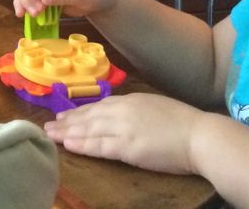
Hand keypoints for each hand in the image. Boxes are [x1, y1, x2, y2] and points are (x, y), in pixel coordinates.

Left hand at [46, 93, 211, 174]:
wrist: (200, 135)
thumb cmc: (185, 123)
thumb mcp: (156, 106)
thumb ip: (137, 109)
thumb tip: (124, 114)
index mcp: (130, 100)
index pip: (98, 105)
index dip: (79, 111)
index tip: (64, 114)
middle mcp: (122, 111)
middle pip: (88, 116)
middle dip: (67, 121)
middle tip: (48, 124)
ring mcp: (123, 129)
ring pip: (89, 130)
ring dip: (67, 132)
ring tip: (50, 134)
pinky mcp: (127, 148)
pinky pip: (99, 146)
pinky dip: (82, 145)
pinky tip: (68, 145)